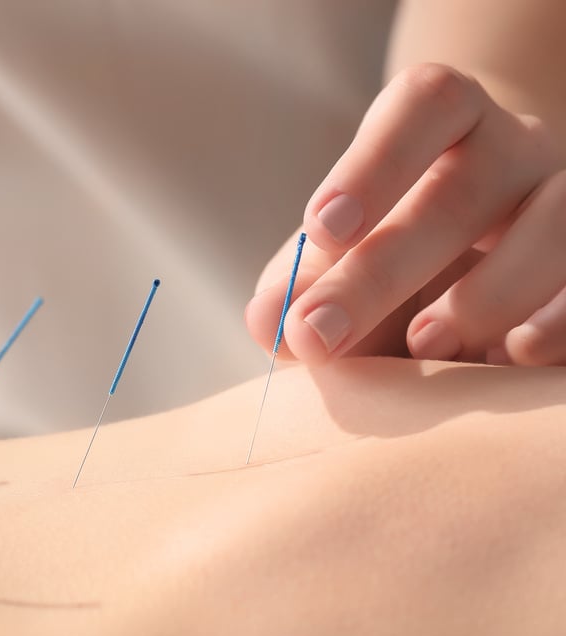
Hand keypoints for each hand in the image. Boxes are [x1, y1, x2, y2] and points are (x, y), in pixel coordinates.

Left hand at [246, 63, 565, 365]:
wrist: (473, 259)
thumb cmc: (388, 250)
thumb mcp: (334, 260)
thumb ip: (299, 287)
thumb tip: (267, 321)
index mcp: (445, 121)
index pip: (424, 105)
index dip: (373, 163)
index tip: (321, 228)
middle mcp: (514, 148)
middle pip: (464, 189)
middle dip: (386, 267)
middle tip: (322, 332)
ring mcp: (563, 199)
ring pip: (555, 227)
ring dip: (485, 295)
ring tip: (423, 344)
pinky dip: (555, 324)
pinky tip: (504, 362)